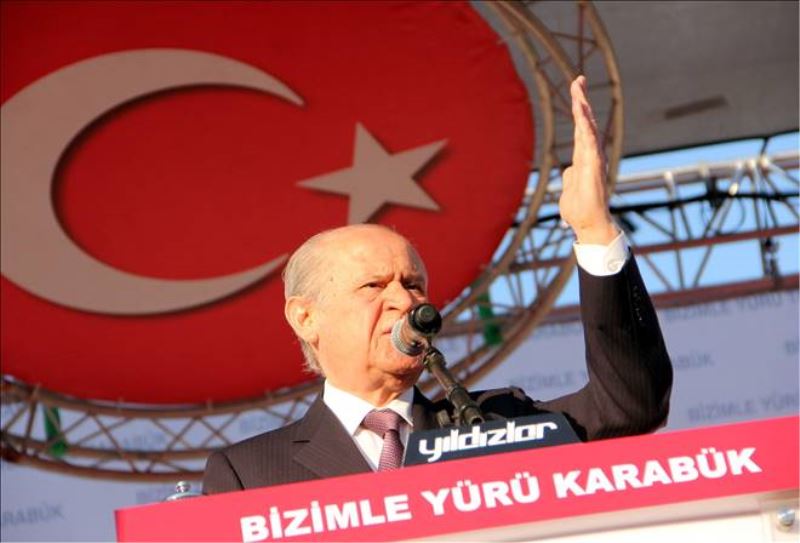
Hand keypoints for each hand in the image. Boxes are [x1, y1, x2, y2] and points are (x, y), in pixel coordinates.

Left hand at [559, 76, 617, 244]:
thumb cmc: (580, 208)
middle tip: (578, 79)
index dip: (579, 109)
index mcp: (583, 157)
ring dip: (583, 111)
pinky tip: (583, 118)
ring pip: (587, 130)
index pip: (580, 128)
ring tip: (578, 92)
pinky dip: (587, 131)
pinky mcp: (593, 169)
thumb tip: (568, 170)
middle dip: (581, 101)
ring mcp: (593, 161)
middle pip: (585, 123)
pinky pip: (590, 146)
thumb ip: (570, 175)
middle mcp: (590, 155)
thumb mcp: (569, 187)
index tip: (577, 89)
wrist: (588, 224)